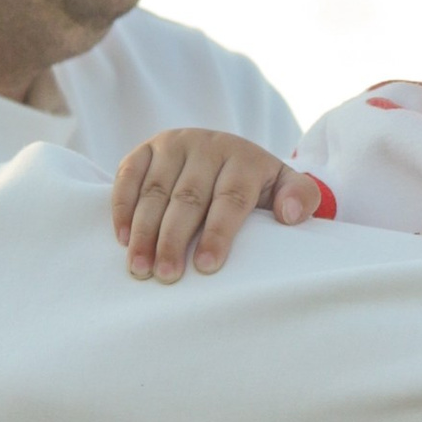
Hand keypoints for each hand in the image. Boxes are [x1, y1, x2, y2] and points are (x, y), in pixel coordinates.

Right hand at [110, 130, 319, 278]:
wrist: (226, 152)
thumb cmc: (256, 185)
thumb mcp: (285, 187)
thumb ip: (299, 198)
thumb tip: (290, 216)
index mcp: (243, 158)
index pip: (230, 198)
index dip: (218, 234)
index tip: (206, 268)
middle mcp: (207, 147)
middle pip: (188, 197)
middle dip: (174, 239)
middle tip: (166, 276)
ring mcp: (173, 145)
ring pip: (155, 190)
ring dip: (143, 231)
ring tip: (139, 268)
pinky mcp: (146, 149)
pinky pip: (128, 176)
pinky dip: (121, 207)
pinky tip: (122, 239)